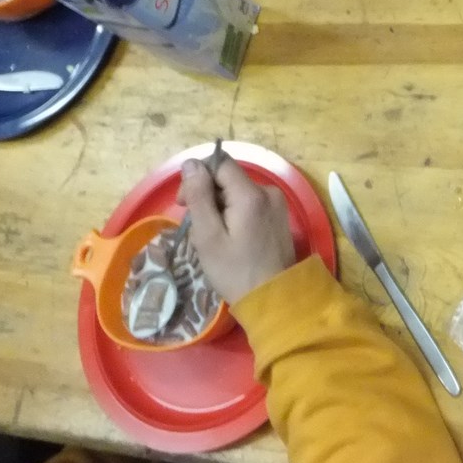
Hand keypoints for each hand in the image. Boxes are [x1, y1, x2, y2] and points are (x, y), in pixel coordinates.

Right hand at [179, 157, 296, 304]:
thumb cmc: (236, 271)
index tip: (184, 203)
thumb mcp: (208, 236)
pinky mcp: (279, 216)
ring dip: (219, 208)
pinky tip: (229, 239)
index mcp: (251, 194)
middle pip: (228, 178)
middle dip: (207, 196)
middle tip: (197, 228)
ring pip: (237, 192)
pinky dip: (234, 215)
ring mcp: (277, 204)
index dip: (197, 177)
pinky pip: (249, 204)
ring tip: (212, 238)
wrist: (274, 300)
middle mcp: (268, 191)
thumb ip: (199, 196)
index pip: (220, 163)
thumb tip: (191, 163)